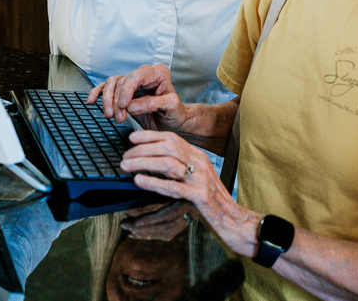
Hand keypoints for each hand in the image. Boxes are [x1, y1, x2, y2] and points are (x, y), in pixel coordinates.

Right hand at [88, 63, 187, 131]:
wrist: (173, 122)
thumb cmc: (175, 113)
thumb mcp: (171, 108)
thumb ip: (153, 104)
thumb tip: (131, 106)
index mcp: (158, 73)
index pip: (137, 75)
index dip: (127, 90)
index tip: (124, 106)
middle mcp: (144, 75)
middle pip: (122, 81)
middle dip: (117, 101)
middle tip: (119, 118)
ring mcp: (133, 83)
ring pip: (112, 84)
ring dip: (108, 101)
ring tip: (111, 116)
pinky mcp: (123, 92)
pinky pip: (106, 88)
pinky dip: (97, 93)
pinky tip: (91, 101)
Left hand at [119, 129, 257, 253]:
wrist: (234, 220)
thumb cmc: (212, 202)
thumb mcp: (197, 179)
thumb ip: (180, 169)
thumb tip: (152, 163)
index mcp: (199, 156)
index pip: (172, 138)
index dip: (150, 136)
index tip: (131, 138)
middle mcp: (201, 163)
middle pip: (168, 147)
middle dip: (142, 149)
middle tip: (124, 156)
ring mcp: (201, 179)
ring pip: (168, 163)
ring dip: (143, 162)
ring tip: (126, 166)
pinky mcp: (200, 196)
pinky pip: (173, 187)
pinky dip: (153, 182)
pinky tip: (138, 180)